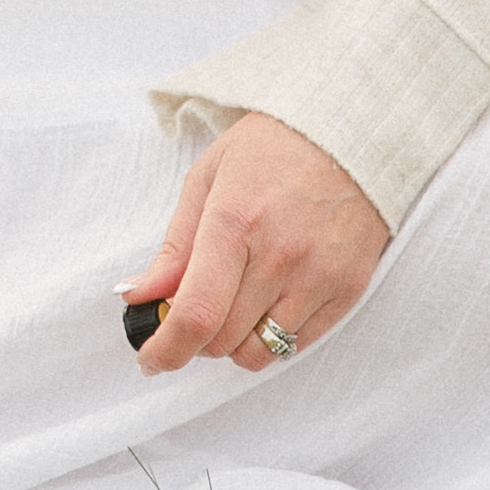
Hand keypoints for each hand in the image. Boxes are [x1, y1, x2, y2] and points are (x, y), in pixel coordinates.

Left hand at [131, 113, 388, 373]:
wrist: (350, 130)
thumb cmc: (272, 148)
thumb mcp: (208, 179)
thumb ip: (174, 247)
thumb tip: (139, 296)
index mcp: (234, 221)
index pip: (195, 313)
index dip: (165, 349)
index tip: (149, 359)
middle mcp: (279, 255)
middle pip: (223, 339)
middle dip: (195, 338)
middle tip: (193, 313)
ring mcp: (319, 275)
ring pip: (260, 351)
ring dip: (234, 342)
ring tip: (233, 306)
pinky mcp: (349, 288)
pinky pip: (300, 344)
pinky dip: (273, 337)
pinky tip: (268, 305)